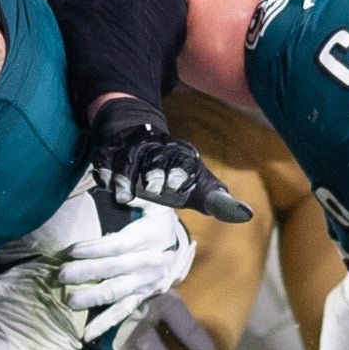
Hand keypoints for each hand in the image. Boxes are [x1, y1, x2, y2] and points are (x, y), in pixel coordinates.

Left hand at [57, 202, 192, 334]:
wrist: (181, 245)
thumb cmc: (159, 220)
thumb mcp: (155, 201)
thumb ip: (137, 196)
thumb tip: (119, 188)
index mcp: (148, 238)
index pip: (117, 246)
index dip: (94, 249)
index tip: (71, 251)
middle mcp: (147, 263)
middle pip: (113, 270)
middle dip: (86, 273)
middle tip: (61, 275)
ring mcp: (144, 283)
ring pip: (117, 293)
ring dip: (93, 299)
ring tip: (70, 301)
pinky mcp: (142, 297)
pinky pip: (123, 312)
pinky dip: (105, 324)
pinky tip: (87, 335)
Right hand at [84, 95, 251, 221]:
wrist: (137, 134)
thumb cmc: (171, 170)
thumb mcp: (194, 182)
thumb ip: (216, 199)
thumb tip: (245, 214)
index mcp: (180, 154)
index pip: (182, 160)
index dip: (179, 172)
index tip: (177, 186)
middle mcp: (156, 147)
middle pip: (156, 157)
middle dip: (154, 171)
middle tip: (153, 189)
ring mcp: (131, 148)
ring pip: (128, 158)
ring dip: (125, 176)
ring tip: (123, 197)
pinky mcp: (109, 150)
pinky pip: (104, 158)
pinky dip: (103, 170)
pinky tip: (105, 184)